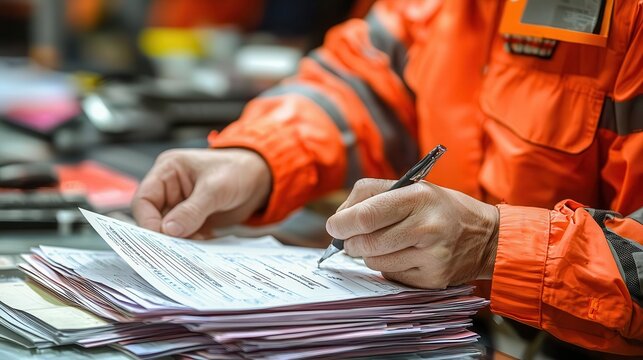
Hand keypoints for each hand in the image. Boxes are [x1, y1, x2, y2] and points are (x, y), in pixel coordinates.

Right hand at [132, 148, 270, 238]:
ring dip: (178, 241)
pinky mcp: (192, 219)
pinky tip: (199, 250)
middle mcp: (170, 188)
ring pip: (168, 229)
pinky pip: (183, 235)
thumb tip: (169, 230)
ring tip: (189, 252)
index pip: (144, 199)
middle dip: (163, 234)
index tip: (161, 238)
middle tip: (173, 251)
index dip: (148, 220)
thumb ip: (192, 210)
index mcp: (168, 171)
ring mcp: (180, 205)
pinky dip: (189, 244)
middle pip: (153, 217)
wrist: (261, 178)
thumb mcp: (215, 189)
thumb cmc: (238, 171)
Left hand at [326, 179, 498, 288]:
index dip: (343, 223)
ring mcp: (431, 257)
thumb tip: (339, 218)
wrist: (486, 237)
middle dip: (352, 242)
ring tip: (387, 242)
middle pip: (367, 242)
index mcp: (420, 197)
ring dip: (371, 254)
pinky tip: (406, 255)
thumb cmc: (440, 208)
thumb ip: (371, 195)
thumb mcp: (413, 187)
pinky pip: (391, 275)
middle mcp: (428, 227)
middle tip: (353, 238)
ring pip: (375, 261)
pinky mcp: (433, 279)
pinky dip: (390, 266)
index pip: (367, 214)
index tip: (334, 226)